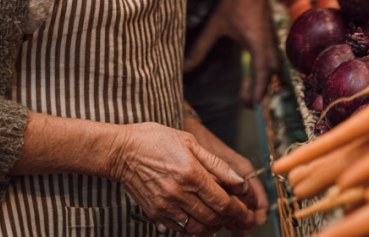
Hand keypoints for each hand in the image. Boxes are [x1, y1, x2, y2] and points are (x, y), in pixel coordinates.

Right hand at [108, 122, 253, 234]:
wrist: (123, 151)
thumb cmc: (156, 140)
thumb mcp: (190, 142)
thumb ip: (217, 164)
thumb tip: (238, 181)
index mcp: (191, 173)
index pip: (221, 201)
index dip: (237, 209)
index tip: (245, 211)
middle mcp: (179, 193)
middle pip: (212, 217)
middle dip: (228, 219)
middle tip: (234, 214)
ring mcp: (166, 206)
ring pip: (197, 228)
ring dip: (212, 226)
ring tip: (217, 217)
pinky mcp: (156, 213)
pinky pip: (180, 229)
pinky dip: (193, 227)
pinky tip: (198, 217)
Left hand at [184, 0, 278, 105]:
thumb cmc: (235, 1)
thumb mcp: (215, 26)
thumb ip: (201, 48)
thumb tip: (185, 67)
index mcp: (257, 44)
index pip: (262, 74)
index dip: (258, 90)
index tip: (252, 105)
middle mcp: (267, 44)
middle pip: (271, 74)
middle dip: (260, 89)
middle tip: (243, 101)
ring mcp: (270, 39)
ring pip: (273, 66)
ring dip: (262, 79)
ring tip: (245, 89)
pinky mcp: (268, 34)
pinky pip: (270, 57)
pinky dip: (263, 69)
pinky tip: (252, 71)